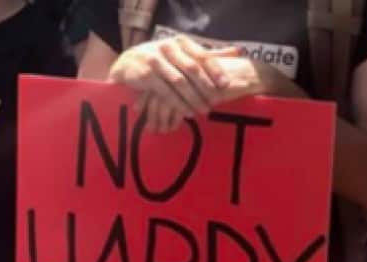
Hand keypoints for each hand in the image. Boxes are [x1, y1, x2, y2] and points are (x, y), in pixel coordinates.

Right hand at [110, 36, 240, 131]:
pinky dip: (178, 103)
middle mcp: (168, 47)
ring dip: (193, 98)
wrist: (129, 64)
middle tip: (217, 102)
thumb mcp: (184, 55)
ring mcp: (156, 60)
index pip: (202, 55)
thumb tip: (237, 52)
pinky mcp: (146, 75)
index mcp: (181, 42)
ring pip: (180, 81)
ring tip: (204, 110)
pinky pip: (166, 92)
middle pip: (192, 69)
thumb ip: (207, 55)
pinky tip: (187, 112)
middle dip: (206, 87)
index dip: (215, 69)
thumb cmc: (163, 62)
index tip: (226, 84)